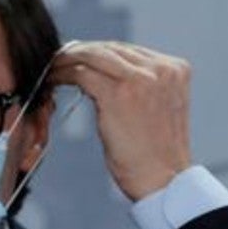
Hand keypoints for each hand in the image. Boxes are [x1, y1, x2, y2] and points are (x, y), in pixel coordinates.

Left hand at [50, 41, 191, 200]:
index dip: (98, 51)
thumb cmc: (156, 152)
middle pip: (109, 48)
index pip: (128, 50)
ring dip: (67, 60)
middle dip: (80, 52)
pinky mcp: (118, 94)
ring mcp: (141, 79)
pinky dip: (63, 74)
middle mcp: (161, 68)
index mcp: (175, 68)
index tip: (78, 56)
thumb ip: (142, 84)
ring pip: (92, 56)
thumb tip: (103, 69)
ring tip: (51, 67)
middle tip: (58, 58)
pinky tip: (53, 80)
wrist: (163, 180)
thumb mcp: (159, 106)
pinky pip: (81, 74)